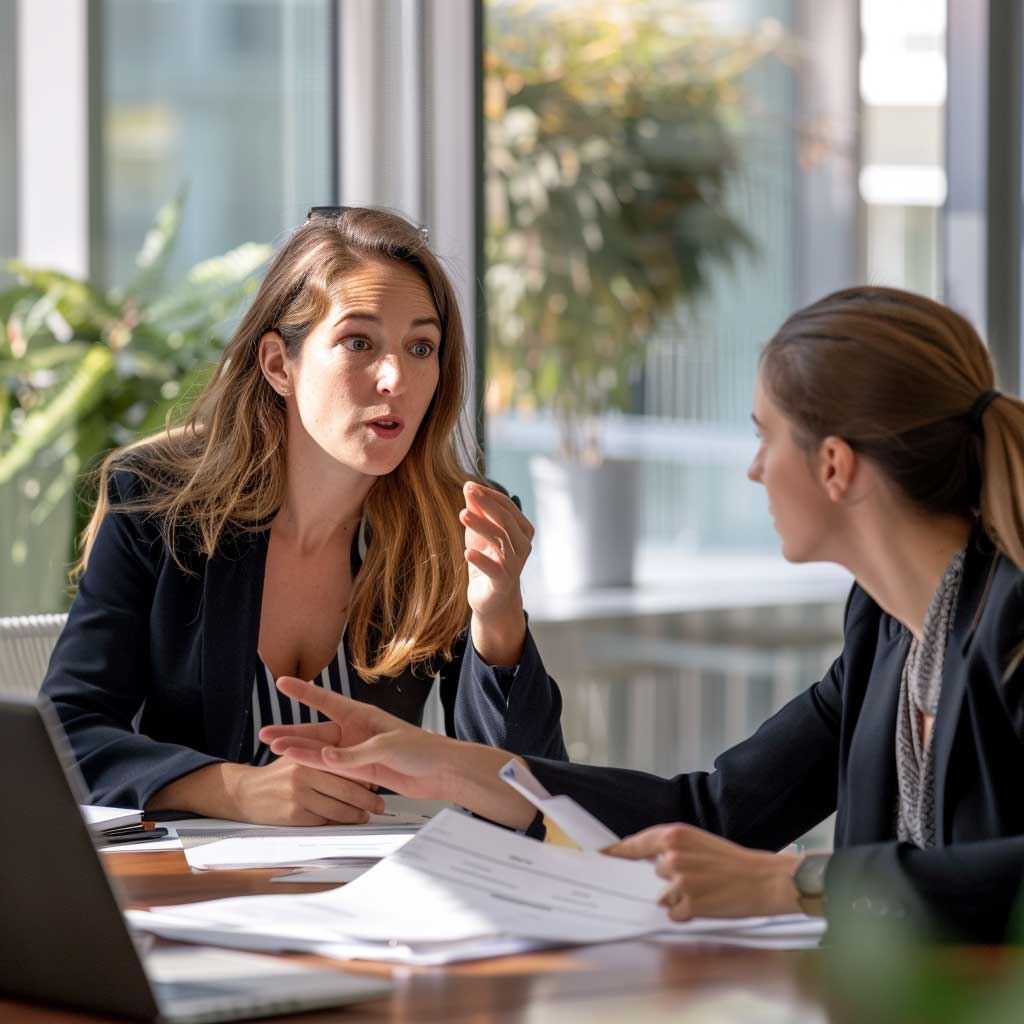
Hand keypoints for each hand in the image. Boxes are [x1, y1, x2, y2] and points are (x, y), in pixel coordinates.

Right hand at [232, 755, 385, 825]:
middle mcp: (304, 772)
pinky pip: (324, 821)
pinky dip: (337, 823)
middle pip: (345, 789)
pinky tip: (345, 823)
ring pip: (338, 808)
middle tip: (380, 806)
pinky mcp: (294, 814)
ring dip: (355, 815)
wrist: (244, 793)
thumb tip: (357, 768)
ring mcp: (299, 794)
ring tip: (365, 816)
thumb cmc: (276, 776)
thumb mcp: (297, 757)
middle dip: (366, 800)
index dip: (363, 778)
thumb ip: (323, 760)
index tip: (376, 784)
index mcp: (308, 755)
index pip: (344, 767)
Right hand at [260, 677, 454, 800]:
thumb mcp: (387, 747)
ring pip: (321, 751)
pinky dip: (317, 767)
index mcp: (363, 715)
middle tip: (265, 734)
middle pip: (317, 731)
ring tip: (274, 750)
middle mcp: (357, 731)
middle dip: (291, 732)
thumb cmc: (423, 749)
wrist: (443, 772)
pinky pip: (333, 768)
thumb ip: (354, 754)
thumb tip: (325, 758)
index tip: (282, 682)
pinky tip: (299, 765)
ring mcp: (358, 752)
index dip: (303, 693)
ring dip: (299, 751)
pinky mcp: (363, 772)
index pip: (326, 701)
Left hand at [460, 481, 532, 664]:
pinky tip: (467, 552)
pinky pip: (494, 569)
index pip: (507, 507)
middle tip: (468, 492)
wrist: (491, 599)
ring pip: (500, 540)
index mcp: (522, 530)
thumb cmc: (487, 560)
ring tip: (462, 515)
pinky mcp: (503, 582)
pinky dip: (481, 560)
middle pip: (506, 521)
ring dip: (481, 526)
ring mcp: (515, 564)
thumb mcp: (479, 533)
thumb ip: (477, 511)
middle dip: (487, 505)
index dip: (489, 495)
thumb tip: (468, 486)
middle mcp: (523, 546)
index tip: (469, 485)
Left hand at [605, 823, 801, 921]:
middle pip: (650, 873)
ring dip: (677, 896)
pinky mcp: (689, 904)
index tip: (599, 858)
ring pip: (662, 895)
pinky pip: (674, 913)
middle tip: (693, 878)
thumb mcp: (697, 842)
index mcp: (674, 835)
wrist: (762, 879)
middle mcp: (672, 856)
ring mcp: (679, 881)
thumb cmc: (731, 860)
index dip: (615, 853)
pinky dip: (685, 912)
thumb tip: (645, 863)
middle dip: (665, 879)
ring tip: (704, 889)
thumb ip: (670, 848)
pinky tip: (706, 903)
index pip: (634, 844)